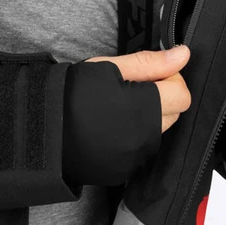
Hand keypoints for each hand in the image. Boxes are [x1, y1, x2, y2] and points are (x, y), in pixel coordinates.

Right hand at [62, 46, 192, 186]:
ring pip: (159, 131)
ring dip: (148, 117)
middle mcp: (146, 137)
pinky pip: (141, 150)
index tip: (149, 74)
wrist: (42, 129)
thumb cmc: (72, 93)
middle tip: (131, 88)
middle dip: (161, 97)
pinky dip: (133, 137)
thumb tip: (183, 54)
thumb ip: (150, 62)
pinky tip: (110, 126)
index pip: (183, 94)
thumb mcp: (109, 67)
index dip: (169, 79)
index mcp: (145, 107)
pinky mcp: (126, 170)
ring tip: (117, 107)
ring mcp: (136, 157)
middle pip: (174, 113)